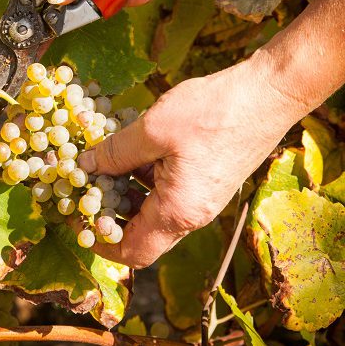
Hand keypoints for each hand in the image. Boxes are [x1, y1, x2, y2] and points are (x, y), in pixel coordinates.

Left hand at [79, 49, 304, 267]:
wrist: (268, 94)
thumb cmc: (214, 112)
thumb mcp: (154, 129)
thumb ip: (116, 151)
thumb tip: (87, 164)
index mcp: (178, 212)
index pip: (133, 252)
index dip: (101, 243)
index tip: (78, 221)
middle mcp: (192, 214)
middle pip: (143, 233)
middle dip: (110, 213)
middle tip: (86, 186)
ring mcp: (203, 198)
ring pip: (155, 209)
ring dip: (128, 192)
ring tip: (106, 162)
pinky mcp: (209, 179)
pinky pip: (170, 191)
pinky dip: (147, 177)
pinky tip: (134, 149)